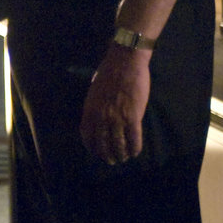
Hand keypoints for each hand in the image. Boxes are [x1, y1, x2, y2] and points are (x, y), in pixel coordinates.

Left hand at [79, 46, 150, 165]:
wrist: (125, 62)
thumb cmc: (109, 73)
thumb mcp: (94, 91)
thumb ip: (96, 107)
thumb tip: (99, 118)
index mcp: (90, 110)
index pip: (87, 135)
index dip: (92, 147)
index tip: (96, 152)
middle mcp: (101, 117)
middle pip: (103, 143)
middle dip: (107, 155)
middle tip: (112, 160)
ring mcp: (117, 118)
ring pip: (118, 144)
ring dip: (121, 154)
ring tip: (124, 158)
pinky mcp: (133, 116)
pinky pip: (134, 138)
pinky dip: (135, 148)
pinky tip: (135, 152)